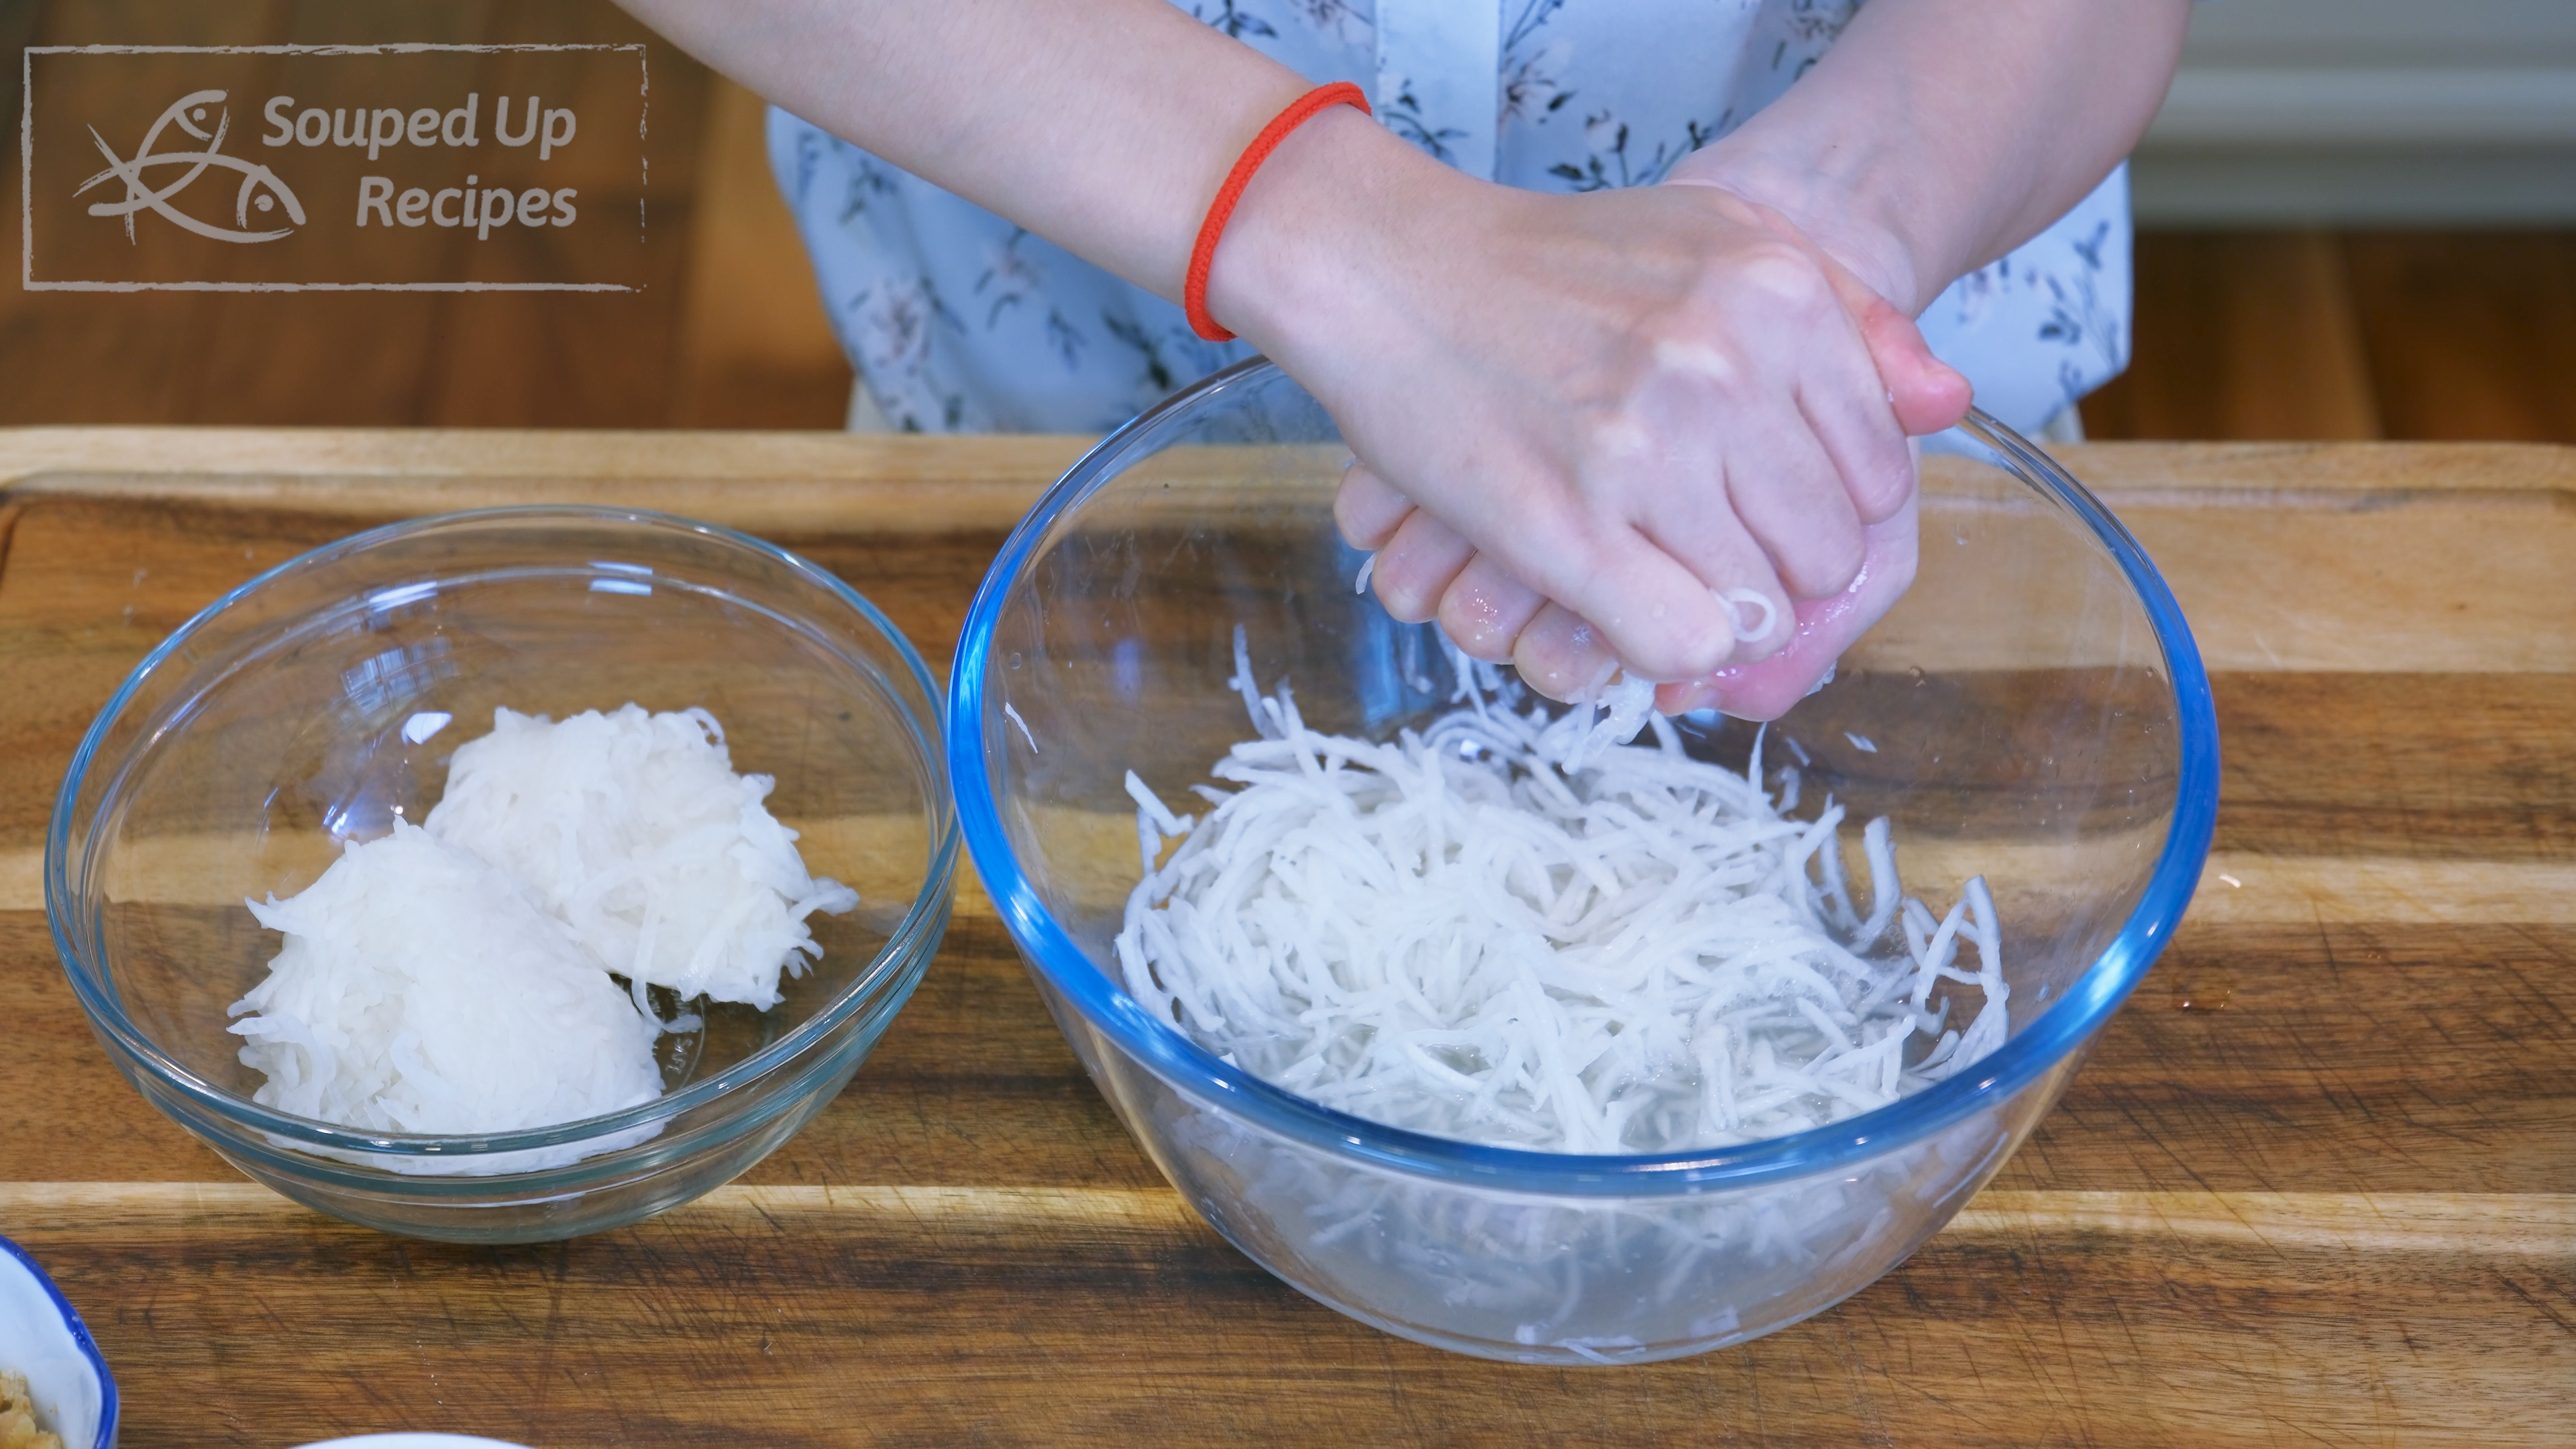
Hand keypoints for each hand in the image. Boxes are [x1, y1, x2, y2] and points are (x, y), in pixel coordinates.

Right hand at [1215, 116, 1967, 716]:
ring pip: (1757, 609)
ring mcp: (1643, 449)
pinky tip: (1630, 607)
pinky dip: (1667, 650)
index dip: (1831, 511)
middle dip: (1779, 570)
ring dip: (1717, 614)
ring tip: (1662, 571)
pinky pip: (1679, 644)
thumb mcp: (1724, 240)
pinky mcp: (1565, 523)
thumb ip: (1851, 317)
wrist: (1393, 269)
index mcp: (1776, 296)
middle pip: (1825, 552)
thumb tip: (1944, 406)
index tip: (1769, 507)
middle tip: (1711, 549)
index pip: (1879, 473)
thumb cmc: (1555, 265)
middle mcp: (1723, 366)